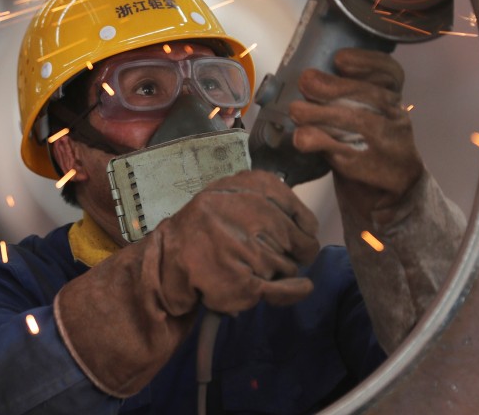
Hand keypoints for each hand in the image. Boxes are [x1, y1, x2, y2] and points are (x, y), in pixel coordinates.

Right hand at [53, 170, 318, 396]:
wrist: (166, 261)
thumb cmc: (202, 228)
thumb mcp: (230, 197)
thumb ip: (270, 202)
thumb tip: (311, 229)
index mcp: (250, 186)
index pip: (298, 212)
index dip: (303, 228)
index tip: (296, 236)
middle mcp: (251, 212)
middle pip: (298, 241)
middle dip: (292, 252)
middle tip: (270, 255)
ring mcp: (247, 248)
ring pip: (288, 266)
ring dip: (278, 271)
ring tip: (249, 266)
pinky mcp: (243, 281)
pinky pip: (282, 290)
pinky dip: (290, 292)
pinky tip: (294, 288)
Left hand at [289, 48, 424, 219]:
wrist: (385, 190)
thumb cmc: (363, 142)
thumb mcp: (360, 113)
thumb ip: (341, 95)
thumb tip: (304, 79)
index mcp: (392, 99)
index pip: (391, 73)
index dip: (367, 62)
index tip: (339, 59)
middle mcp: (395, 118)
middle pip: (372, 97)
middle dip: (336, 87)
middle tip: (306, 81)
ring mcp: (387, 145)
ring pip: (360, 124)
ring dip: (322, 115)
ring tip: (296, 110)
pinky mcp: (372, 169)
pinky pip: (345, 153)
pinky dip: (320, 143)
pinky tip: (302, 137)